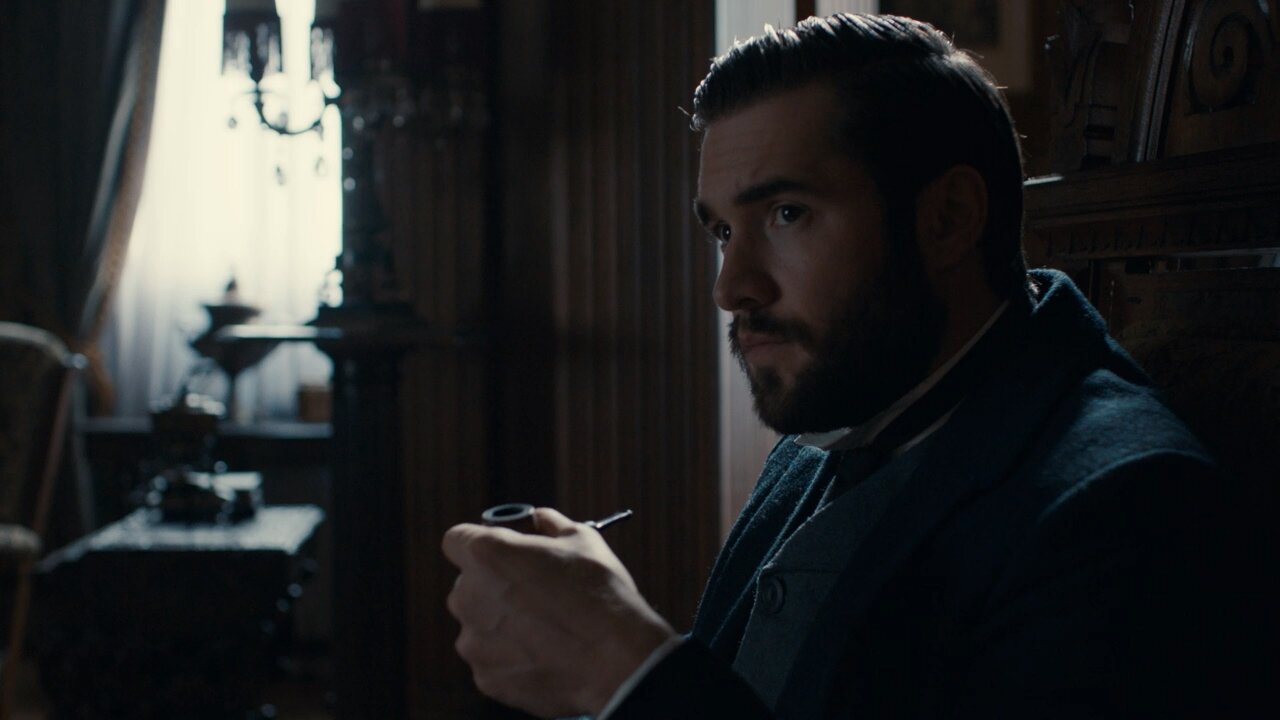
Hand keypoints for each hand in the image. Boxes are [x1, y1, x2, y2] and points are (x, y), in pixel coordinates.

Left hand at [443, 507, 675, 717]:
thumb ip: (549, 523)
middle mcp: (468, 596)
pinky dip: (512, 657)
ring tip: (546, 629)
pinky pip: (492, 660)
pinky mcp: (485, 677)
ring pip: (479, 625)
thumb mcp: (582, 538)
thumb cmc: (600, 592)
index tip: (502, 552)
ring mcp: (474, 641)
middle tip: (533, 593)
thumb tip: (538, 518)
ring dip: (502, 624)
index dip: (479, 543)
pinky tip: (545, 654)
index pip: (457, 540)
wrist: (616, 658)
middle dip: (494, 586)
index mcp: (486, 554)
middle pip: (468, 584)